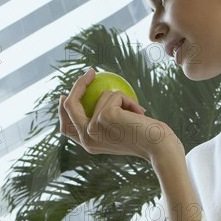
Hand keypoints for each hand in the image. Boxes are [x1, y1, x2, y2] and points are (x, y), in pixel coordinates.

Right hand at [59, 68, 181, 162]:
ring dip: (122, 98)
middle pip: (70, 107)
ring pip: (102, 95)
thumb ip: (108, 120)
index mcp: (89, 144)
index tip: (65, 95)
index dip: (62, 110)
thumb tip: (102, 96)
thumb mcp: (123, 131)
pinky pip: (115, 94)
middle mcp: (86, 138)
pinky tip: (139, 113)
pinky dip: (129, 99)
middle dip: (77, 86)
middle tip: (89, 74)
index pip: (67, 127)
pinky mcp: (104, 116)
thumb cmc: (147, 138)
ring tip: (136, 112)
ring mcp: (93, 127)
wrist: (159, 147)